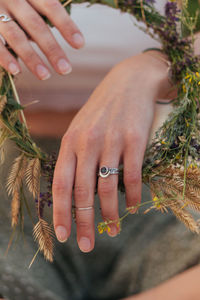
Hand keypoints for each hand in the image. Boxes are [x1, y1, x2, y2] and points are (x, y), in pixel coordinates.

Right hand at [0, 0, 83, 78]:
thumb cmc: (16, 1)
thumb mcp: (31, 1)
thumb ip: (43, 13)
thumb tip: (64, 38)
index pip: (51, 6)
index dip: (66, 25)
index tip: (79, 44)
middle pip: (36, 26)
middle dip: (52, 49)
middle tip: (65, 70)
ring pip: (16, 36)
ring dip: (31, 58)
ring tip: (45, 76)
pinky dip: (5, 57)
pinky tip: (17, 71)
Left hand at [53, 52, 170, 251]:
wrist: (129, 82)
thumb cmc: (102, 109)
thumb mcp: (80, 128)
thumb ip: (74, 156)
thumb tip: (73, 192)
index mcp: (70, 142)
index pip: (60, 184)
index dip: (60, 213)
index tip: (63, 236)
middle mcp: (87, 143)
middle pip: (82, 192)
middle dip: (84, 223)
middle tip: (87, 246)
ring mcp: (111, 141)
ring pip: (107, 187)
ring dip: (109, 213)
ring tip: (112, 229)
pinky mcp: (134, 139)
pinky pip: (132, 176)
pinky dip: (132, 196)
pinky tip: (133, 207)